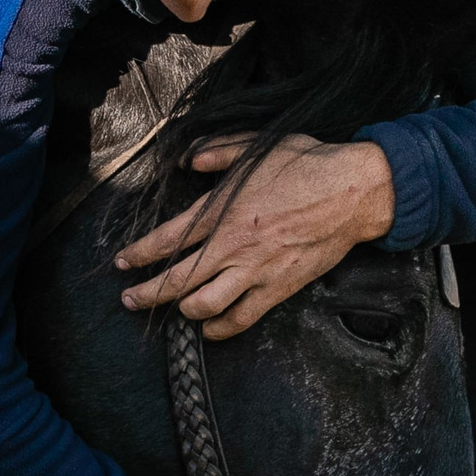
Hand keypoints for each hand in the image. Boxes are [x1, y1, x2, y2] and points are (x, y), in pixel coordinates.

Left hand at [116, 135, 393, 338]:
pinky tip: (209, 329)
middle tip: (130, 300)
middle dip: (146, 293)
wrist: (352, 191)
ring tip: (174, 311)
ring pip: (204, 305)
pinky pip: (241, 318)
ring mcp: (255, 271)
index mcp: (222, 211)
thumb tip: (189, 158)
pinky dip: (220, 329)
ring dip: (183, 311)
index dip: (139, 254)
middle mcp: (232, 246)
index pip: (167, 240)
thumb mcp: (256, 146)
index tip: (123, 262)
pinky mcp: (278, 288)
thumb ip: (217, 152)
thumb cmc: (306, 165)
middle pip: (176, 280)